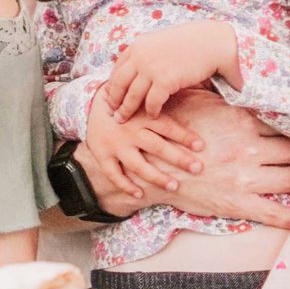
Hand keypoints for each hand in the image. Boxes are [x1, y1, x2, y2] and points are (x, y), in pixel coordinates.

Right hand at [80, 88, 289, 226]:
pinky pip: (274, 213)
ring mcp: (245, 178)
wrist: (149, 163)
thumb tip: (246, 79)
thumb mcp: (200, 103)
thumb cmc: (173, 128)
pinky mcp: (237, 203)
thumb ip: (227, 97)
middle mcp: (249, 149)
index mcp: (243, 123)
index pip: (286, 125)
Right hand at [86, 87, 204, 200]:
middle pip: (157, 147)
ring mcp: (116, 145)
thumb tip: (187, 93)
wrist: (89, 105)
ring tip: (174, 186)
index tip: (201, 146)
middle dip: (179, 159)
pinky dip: (126, 186)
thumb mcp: (142, 98)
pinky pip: (114, 174)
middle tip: (197, 168)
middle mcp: (130, 131)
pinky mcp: (103, 156)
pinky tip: (140, 195)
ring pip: (138, 165)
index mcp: (142, 115)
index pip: (167, 126)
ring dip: (157, 177)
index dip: (184, 136)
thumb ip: (160, 103)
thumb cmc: (126, 104)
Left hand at [103, 23, 238, 120]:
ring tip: (123, 119)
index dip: (112, 84)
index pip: (118, 68)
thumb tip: (141, 66)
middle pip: (118, 83)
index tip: (110, 95)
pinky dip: (150, 111)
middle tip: (111, 112)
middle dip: (113, 99)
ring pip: (132, 96)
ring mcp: (151, 69)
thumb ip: (148, 53)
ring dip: (126, 110)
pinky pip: (151, 103)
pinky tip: (152, 116)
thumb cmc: (192, 41)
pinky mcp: (164, 81)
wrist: (213, 41)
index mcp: (138, 45)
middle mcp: (140, 56)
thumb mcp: (161, 42)